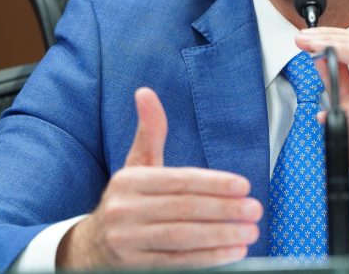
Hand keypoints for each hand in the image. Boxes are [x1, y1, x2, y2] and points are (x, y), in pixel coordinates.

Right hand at [56, 88, 261, 268]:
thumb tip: (146, 92)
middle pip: (184, 209)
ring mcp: (128, 241)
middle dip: (224, 210)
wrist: (92, 246)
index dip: (213, 183)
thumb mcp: (136, 165)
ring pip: (182, 238)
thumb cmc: (128, 200)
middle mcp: (124, 210)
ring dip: (221, 236)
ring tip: (250, 232)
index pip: (179, 180)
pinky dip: (208, 258)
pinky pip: (177, 262)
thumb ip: (150, 132)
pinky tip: (233, 253)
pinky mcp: (135, 266)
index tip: (244, 186)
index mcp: (129, 181)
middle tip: (255, 210)